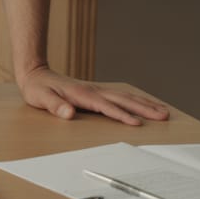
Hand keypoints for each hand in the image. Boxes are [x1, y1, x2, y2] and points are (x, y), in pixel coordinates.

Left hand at [17, 65, 168, 124]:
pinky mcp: (96, 92)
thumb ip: (54, 105)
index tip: (137, 124)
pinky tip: (144, 104)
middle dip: (144, 108)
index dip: (121, 115)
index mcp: (82, 94)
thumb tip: (68, 112)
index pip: (106, 107)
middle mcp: (93, 90)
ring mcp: (96, 90)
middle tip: (164, 116)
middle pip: (123, 99)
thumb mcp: (40, 98)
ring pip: (125, 96)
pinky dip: (135, 100)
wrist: (35, 74)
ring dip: (144, 103)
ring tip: (163, 111)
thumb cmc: (37, 88)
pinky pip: (120, 96)